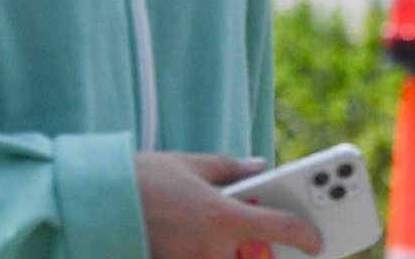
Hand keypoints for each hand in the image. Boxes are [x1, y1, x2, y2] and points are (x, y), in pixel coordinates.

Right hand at [136, 151, 322, 258]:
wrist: (97, 203)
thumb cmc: (143, 178)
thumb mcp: (192, 164)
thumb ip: (231, 168)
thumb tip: (258, 166)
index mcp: (224, 217)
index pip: (281, 229)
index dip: (306, 236)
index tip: (317, 241)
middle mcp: (212, 249)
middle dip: (265, 252)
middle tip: (267, 240)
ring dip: (233, 254)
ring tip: (219, 231)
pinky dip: (211, 254)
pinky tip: (197, 238)